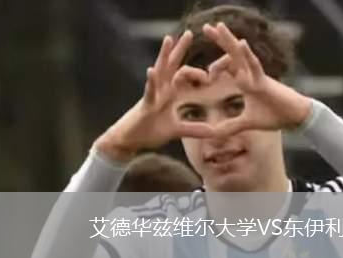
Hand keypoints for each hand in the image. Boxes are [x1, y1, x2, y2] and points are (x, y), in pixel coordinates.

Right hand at [95, 31, 216, 162]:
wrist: (129, 140)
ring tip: (169, 39)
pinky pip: (148, 90)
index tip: (211, 76)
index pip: (184, 74)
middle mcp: (161, 89)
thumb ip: (194, 129)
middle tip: (190, 33)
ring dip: (164, 55)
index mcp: (169, 93)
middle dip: (180, 49)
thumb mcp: (176, 131)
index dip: (198, 73)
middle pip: (171, 65)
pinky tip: (151, 71)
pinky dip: (150, 81)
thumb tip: (213, 132)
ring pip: (159, 71)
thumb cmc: (149, 131)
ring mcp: (152, 95)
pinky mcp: (145, 105)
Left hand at [203, 22, 312, 136]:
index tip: (205, 78)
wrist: (295, 118)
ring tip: (218, 26)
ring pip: (241, 55)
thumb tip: (215, 133)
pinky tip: (241, 43)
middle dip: (220, 40)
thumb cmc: (275, 116)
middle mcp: (250, 74)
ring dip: (229, 40)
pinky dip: (248, 55)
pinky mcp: (265, 82)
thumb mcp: (248, 122)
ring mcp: (258, 76)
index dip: (215, 67)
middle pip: (232, 53)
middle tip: (206, 27)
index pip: (228, 66)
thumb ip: (232, 126)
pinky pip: (255, 66)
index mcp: (245, 81)